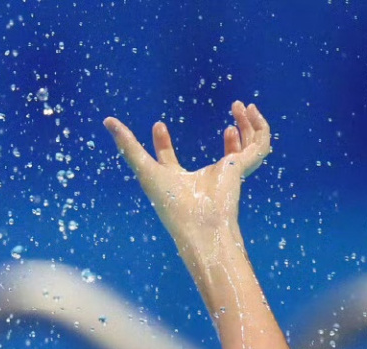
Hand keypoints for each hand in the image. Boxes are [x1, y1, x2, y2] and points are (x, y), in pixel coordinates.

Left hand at [104, 102, 270, 259]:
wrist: (200, 224)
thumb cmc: (171, 203)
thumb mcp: (145, 167)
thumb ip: (127, 145)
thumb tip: (107, 120)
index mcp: (174, 181)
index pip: (168, 161)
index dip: (162, 143)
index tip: (157, 125)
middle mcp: (203, 177)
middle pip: (218, 151)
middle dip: (228, 129)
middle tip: (230, 107)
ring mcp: (227, 173)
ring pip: (245, 144)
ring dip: (246, 124)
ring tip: (239, 106)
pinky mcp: (243, 168)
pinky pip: (260, 143)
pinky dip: (259, 127)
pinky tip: (248, 113)